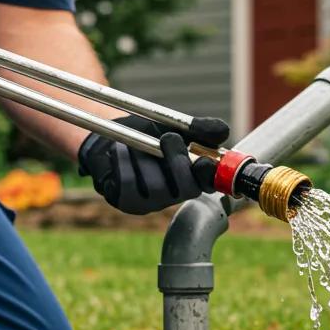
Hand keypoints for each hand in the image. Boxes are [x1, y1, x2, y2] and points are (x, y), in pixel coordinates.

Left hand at [77, 114, 229, 215]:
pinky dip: (124, 161)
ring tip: (134, 142)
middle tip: (167, 138)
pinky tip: (119, 149)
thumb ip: (198, 129)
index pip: (209, 184)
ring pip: (155, 185)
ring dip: (145, 156)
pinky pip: (127, 183)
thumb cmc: (144, 135)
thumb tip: (222, 132)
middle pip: (186, 189)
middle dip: (178, 162)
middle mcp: (172, 196)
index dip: (209, 175)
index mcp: (190, 178)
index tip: (205, 160)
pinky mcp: (125, 201)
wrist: (106, 139)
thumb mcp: (173, 126)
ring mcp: (149, 202)